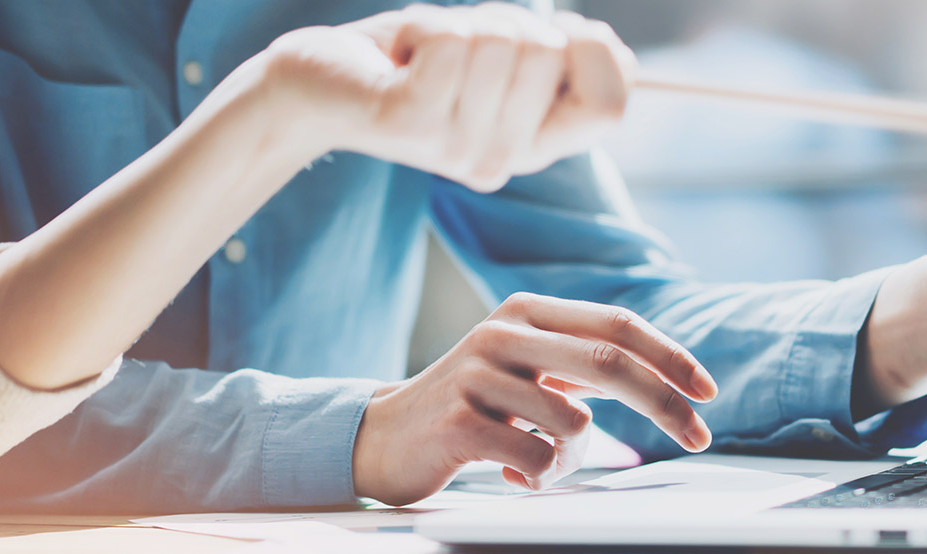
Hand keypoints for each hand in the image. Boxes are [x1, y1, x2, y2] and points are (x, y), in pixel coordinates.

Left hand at [253, 3, 634, 191]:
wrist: (313, 87)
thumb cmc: (407, 63)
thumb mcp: (495, 60)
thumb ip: (556, 61)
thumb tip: (613, 51)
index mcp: (530, 146)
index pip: (610, 107)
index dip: (594, 51)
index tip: (551, 32)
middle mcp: (500, 159)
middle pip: (552, 54)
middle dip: (505, 21)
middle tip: (455, 48)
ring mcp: (457, 146)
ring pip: (502, 41)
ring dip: (458, 21)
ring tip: (421, 54)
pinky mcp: (412, 121)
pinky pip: (452, 41)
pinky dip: (423, 23)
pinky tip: (398, 56)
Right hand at [352, 293, 716, 505]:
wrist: (383, 437)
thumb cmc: (472, 407)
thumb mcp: (527, 368)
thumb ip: (582, 363)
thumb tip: (665, 381)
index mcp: (527, 312)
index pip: (617, 324)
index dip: (670, 356)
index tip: (707, 391)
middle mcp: (503, 332)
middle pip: (610, 362)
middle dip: (665, 403)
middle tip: (700, 436)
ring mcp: (477, 375)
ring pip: (575, 423)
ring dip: (573, 458)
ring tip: (534, 460)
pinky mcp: (458, 421)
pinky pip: (535, 460)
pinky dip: (536, 477)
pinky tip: (504, 471)